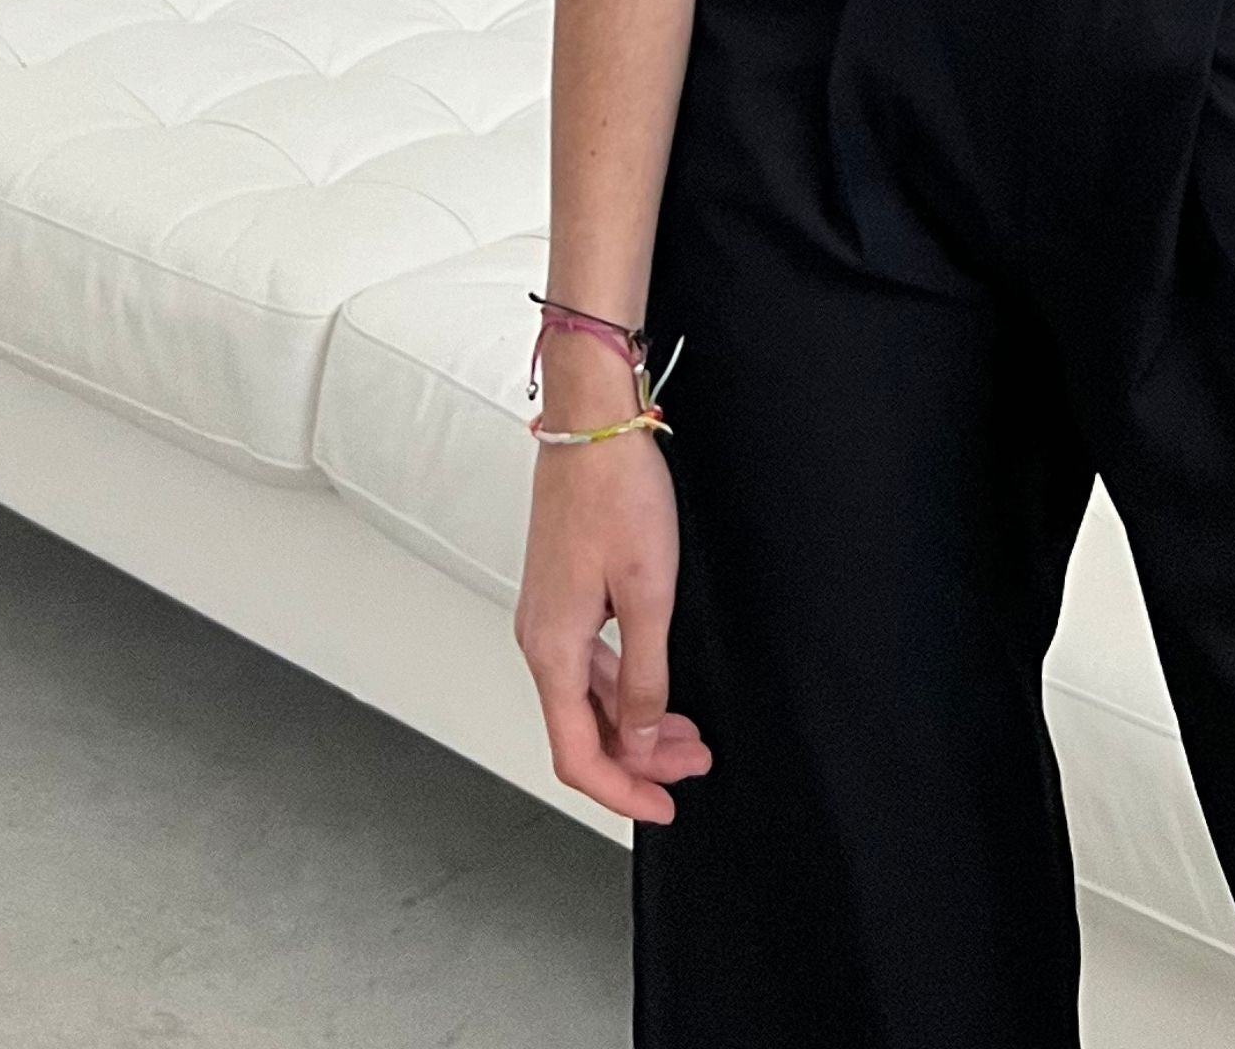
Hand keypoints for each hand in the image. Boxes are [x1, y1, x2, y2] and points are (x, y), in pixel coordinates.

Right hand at [513, 366, 713, 825]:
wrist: (591, 425)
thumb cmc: (617, 494)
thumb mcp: (648, 594)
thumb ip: (642, 678)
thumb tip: (636, 745)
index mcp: (552, 649)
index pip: (577, 754)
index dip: (621, 791)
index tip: (664, 808)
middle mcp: (540, 640)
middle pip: (582, 731)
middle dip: (638, 761)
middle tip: (694, 768)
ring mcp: (548, 617)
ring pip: (587, 698)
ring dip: (635, 725)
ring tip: (688, 736)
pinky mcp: (561, 594)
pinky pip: (587, 665)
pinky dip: (623, 688)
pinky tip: (656, 689)